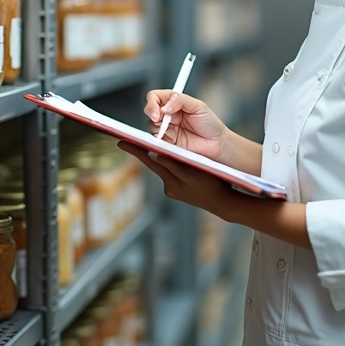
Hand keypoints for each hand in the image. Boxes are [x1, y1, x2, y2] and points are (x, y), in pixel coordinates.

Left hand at [118, 142, 237, 215]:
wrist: (223, 203)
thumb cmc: (213, 184)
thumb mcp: (194, 171)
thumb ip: (174, 164)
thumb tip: (155, 155)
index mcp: (172, 180)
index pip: (150, 161)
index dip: (135, 150)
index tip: (120, 142)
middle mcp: (169, 186)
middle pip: (154, 165)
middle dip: (142, 153)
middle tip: (124, 142)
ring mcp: (173, 191)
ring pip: (164, 169)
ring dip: (159, 160)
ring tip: (151, 147)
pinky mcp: (178, 193)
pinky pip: (171, 176)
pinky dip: (171, 168)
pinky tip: (173, 163)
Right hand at [144, 90, 229, 161]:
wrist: (217, 143)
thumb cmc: (210, 123)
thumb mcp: (198, 106)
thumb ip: (180, 100)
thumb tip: (164, 107)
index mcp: (174, 102)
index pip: (155, 97)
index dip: (152, 102)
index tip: (159, 110)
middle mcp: (168, 115)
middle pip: (149, 110)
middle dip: (152, 114)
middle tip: (159, 119)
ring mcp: (166, 129)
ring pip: (150, 125)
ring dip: (157, 128)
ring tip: (172, 132)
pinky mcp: (167, 143)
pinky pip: (156, 140)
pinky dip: (159, 140)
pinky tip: (170, 140)